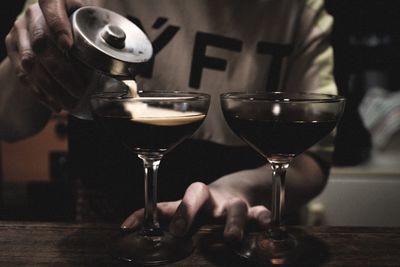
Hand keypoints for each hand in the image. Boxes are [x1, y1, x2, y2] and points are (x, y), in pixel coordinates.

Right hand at [5, 0, 85, 111]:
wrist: (50, 19)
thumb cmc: (75, 19)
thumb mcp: (85, 14)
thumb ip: (92, 22)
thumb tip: (112, 40)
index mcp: (51, 2)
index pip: (51, 10)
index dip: (58, 28)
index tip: (68, 46)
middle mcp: (32, 16)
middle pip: (41, 43)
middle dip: (61, 70)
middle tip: (80, 89)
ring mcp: (19, 32)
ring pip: (30, 63)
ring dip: (50, 87)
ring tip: (69, 102)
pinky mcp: (13, 48)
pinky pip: (22, 74)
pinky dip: (39, 92)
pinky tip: (55, 103)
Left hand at [121, 182, 270, 241]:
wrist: (237, 190)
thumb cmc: (204, 207)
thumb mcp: (183, 211)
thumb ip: (161, 217)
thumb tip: (126, 228)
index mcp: (189, 202)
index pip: (167, 203)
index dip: (148, 213)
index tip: (129, 227)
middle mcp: (210, 201)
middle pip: (197, 194)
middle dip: (187, 210)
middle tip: (179, 231)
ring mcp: (234, 205)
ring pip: (234, 208)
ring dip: (232, 222)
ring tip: (230, 239)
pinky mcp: (255, 212)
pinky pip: (262, 213)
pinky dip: (264, 218)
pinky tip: (266, 224)